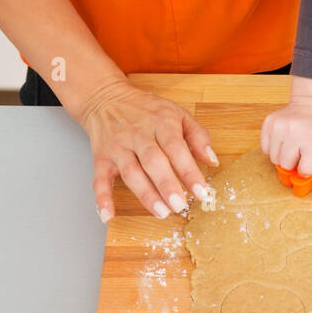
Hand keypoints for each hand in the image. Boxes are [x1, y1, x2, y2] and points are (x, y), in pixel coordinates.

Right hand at [72, 77, 215, 219]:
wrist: (106, 97)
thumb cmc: (147, 110)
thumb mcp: (177, 113)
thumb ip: (198, 136)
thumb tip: (212, 160)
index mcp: (161, 123)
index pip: (176, 148)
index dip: (189, 171)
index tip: (201, 192)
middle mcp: (138, 135)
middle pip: (153, 161)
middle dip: (166, 185)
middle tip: (180, 205)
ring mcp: (118, 147)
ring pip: (131, 172)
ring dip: (145, 194)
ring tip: (161, 212)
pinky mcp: (101, 158)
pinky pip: (100, 179)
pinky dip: (102, 198)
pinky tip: (107, 215)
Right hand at [261, 77, 311, 174]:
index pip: (305, 170)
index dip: (308, 168)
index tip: (311, 159)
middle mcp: (294, 131)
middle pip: (286, 165)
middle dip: (295, 163)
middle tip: (302, 151)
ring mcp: (279, 126)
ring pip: (274, 159)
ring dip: (284, 156)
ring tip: (294, 145)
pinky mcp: (269, 123)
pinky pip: (265, 148)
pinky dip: (274, 148)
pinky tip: (285, 140)